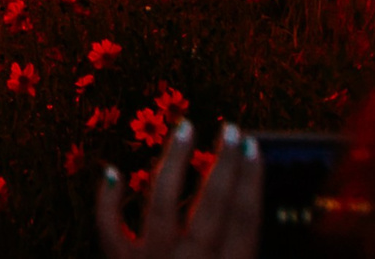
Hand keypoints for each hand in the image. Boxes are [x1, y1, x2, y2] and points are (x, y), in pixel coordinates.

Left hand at [96, 120, 261, 258]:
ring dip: (174, 164)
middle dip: (223, 165)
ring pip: (161, 207)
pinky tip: (112, 171)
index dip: (250, 180)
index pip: (244, 220)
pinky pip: (111, 231)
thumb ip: (247, 250)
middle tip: (230, 128)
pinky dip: (107, 203)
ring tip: (185, 128)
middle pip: (210, 208)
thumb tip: (267, 218)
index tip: (252, 146)